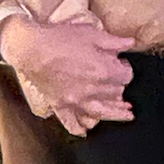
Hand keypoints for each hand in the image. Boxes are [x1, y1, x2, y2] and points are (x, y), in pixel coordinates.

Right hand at [0, 14, 135, 133]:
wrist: (32, 48)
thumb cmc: (62, 38)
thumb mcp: (92, 33)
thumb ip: (114, 42)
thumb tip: (131, 43)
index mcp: (103, 71)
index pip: (126, 76)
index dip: (125, 68)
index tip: (121, 64)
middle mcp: (92, 90)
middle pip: (116, 94)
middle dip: (120, 86)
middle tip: (118, 81)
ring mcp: (76, 100)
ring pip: (101, 113)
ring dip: (116, 114)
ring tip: (127, 115)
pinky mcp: (61, 105)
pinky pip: (71, 122)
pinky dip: (79, 128)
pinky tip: (86, 130)